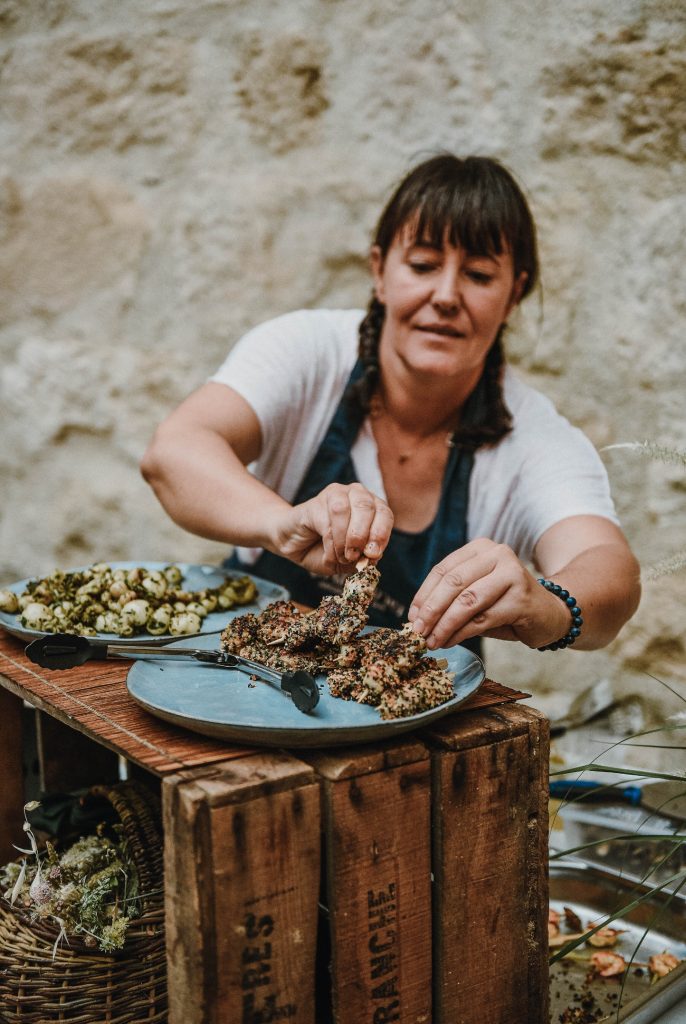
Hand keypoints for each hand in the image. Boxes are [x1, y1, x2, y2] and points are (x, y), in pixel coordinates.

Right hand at [272, 482, 393, 575]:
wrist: (295, 545)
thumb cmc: (325, 549)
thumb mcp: (349, 561)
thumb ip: (362, 558)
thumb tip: (372, 557)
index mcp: (372, 507)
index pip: (385, 514)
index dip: (381, 534)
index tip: (373, 554)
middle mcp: (356, 495)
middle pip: (366, 507)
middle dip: (361, 536)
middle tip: (354, 556)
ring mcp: (335, 494)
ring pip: (343, 511)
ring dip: (343, 539)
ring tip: (340, 556)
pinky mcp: (315, 502)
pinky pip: (326, 520)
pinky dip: (330, 542)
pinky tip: (329, 553)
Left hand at [407, 538, 571, 649]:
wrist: (550, 614)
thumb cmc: (506, 606)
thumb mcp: (475, 596)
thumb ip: (451, 600)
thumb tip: (417, 619)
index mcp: (481, 548)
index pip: (444, 569)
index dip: (424, 595)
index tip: (411, 617)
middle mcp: (497, 554)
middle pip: (453, 582)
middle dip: (431, 610)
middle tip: (417, 632)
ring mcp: (512, 574)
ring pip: (466, 601)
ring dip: (444, 625)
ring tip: (431, 641)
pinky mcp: (521, 598)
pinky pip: (482, 618)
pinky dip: (460, 633)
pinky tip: (449, 642)